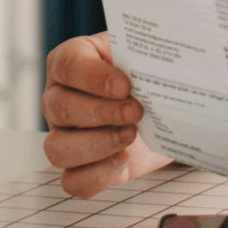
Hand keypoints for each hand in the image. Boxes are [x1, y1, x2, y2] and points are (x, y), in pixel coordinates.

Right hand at [41, 32, 171, 196]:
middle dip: (102, 112)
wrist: (165, 103)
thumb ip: (147, 46)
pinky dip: (97, 174)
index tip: (125, 85)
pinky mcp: (83, 166)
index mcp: (72, 62)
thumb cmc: (149, 69)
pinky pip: (73, 181)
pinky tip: (123, 159)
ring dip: (97, 145)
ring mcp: (67, 135)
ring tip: (131, 135)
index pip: (67, 65)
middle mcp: (60, 99)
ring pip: (57, 149)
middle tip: (137, 111)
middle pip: (60, 109)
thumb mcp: (147, 49)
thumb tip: (169, 50)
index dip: (92, 77)